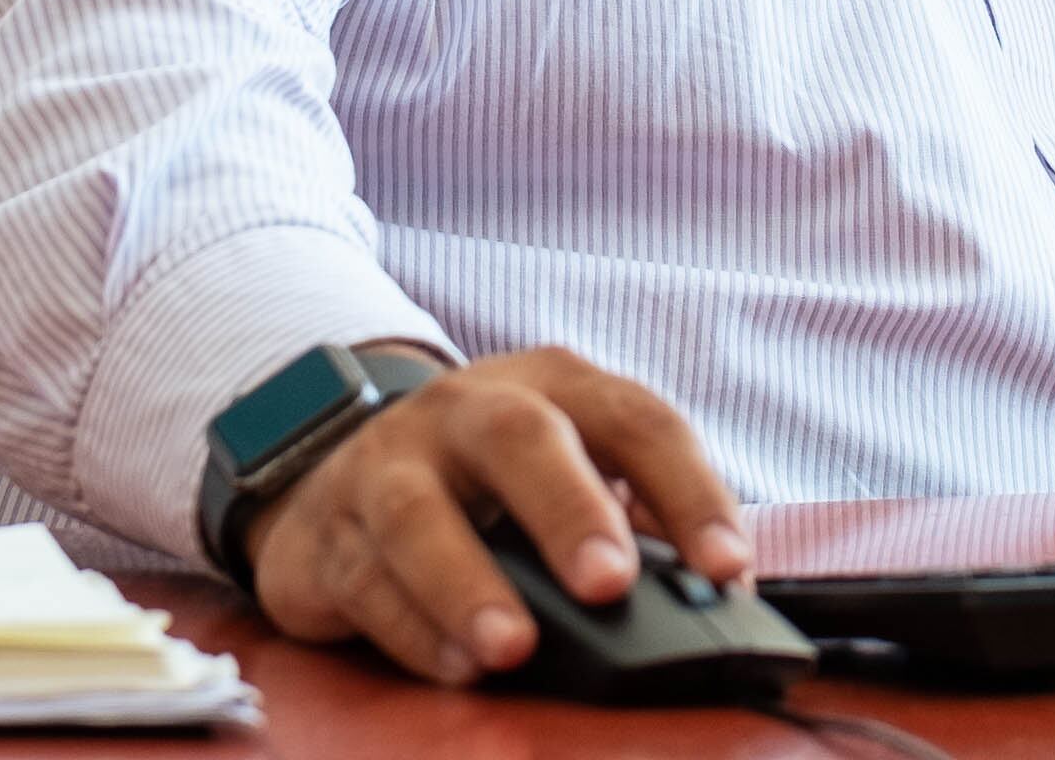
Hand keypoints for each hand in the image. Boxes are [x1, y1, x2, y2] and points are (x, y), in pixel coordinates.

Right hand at [240, 346, 750, 684]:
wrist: (340, 470)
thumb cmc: (487, 483)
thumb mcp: (569, 471)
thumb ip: (637, 520)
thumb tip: (714, 591)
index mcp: (552, 389)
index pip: (636, 421)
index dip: (689, 491)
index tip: (726, 567)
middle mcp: (467, 411)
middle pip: (519, 438)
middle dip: (568, 509)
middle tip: (609, 582)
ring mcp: (390, 464)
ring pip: (419, 511)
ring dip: (468, 582)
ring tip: (510, 646)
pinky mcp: (328, 531)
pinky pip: (365, 579)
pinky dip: (412, 628)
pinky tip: (456, 665)